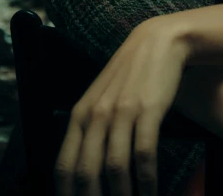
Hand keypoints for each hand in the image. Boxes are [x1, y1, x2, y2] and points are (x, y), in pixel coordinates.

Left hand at [54, 18, 190, 195]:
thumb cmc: (130, 75)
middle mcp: (96, 114)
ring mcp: (121, 111)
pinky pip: (144, 154)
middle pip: (86, 173)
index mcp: (80, 114)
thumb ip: (89, 130)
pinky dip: (147, 181)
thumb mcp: (101, 98)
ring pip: (115, 168)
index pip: (64, 167)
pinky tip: (151, 192)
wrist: (158, 42)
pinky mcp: (147, 109)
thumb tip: (83, 172)